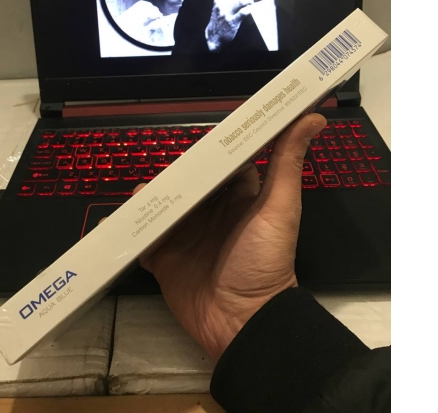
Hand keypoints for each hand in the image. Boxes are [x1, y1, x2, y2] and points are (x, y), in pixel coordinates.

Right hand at [134, 113, 326, 359]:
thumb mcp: (280, 208)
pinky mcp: (163, 258)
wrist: (240, 320)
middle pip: (187, 182)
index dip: (212, 150)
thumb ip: (288, 162)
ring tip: (143, 192)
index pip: (224, 165)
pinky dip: (132, 228)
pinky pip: (143, 237)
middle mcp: (211, 213)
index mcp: (239, 199)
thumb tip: (312, 117)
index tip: (200, 136)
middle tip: (163, 166)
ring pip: (162, 205)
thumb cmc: (265, 262)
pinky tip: (125, 219)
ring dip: (150, 196)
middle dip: (173, 172)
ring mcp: (185, 235)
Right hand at [205, 0, 253, 50]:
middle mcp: (222, 6)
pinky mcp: (232, 22)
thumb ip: (226, 1)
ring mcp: (227, 14)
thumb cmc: (218, 21)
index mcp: (218, 1)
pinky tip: (251, 10)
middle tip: (250, 0)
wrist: (213, 36)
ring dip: (249, 1)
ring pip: (241, 1)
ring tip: (251, 4)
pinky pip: (244, 12)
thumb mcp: (218, 8)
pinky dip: (249, 9)